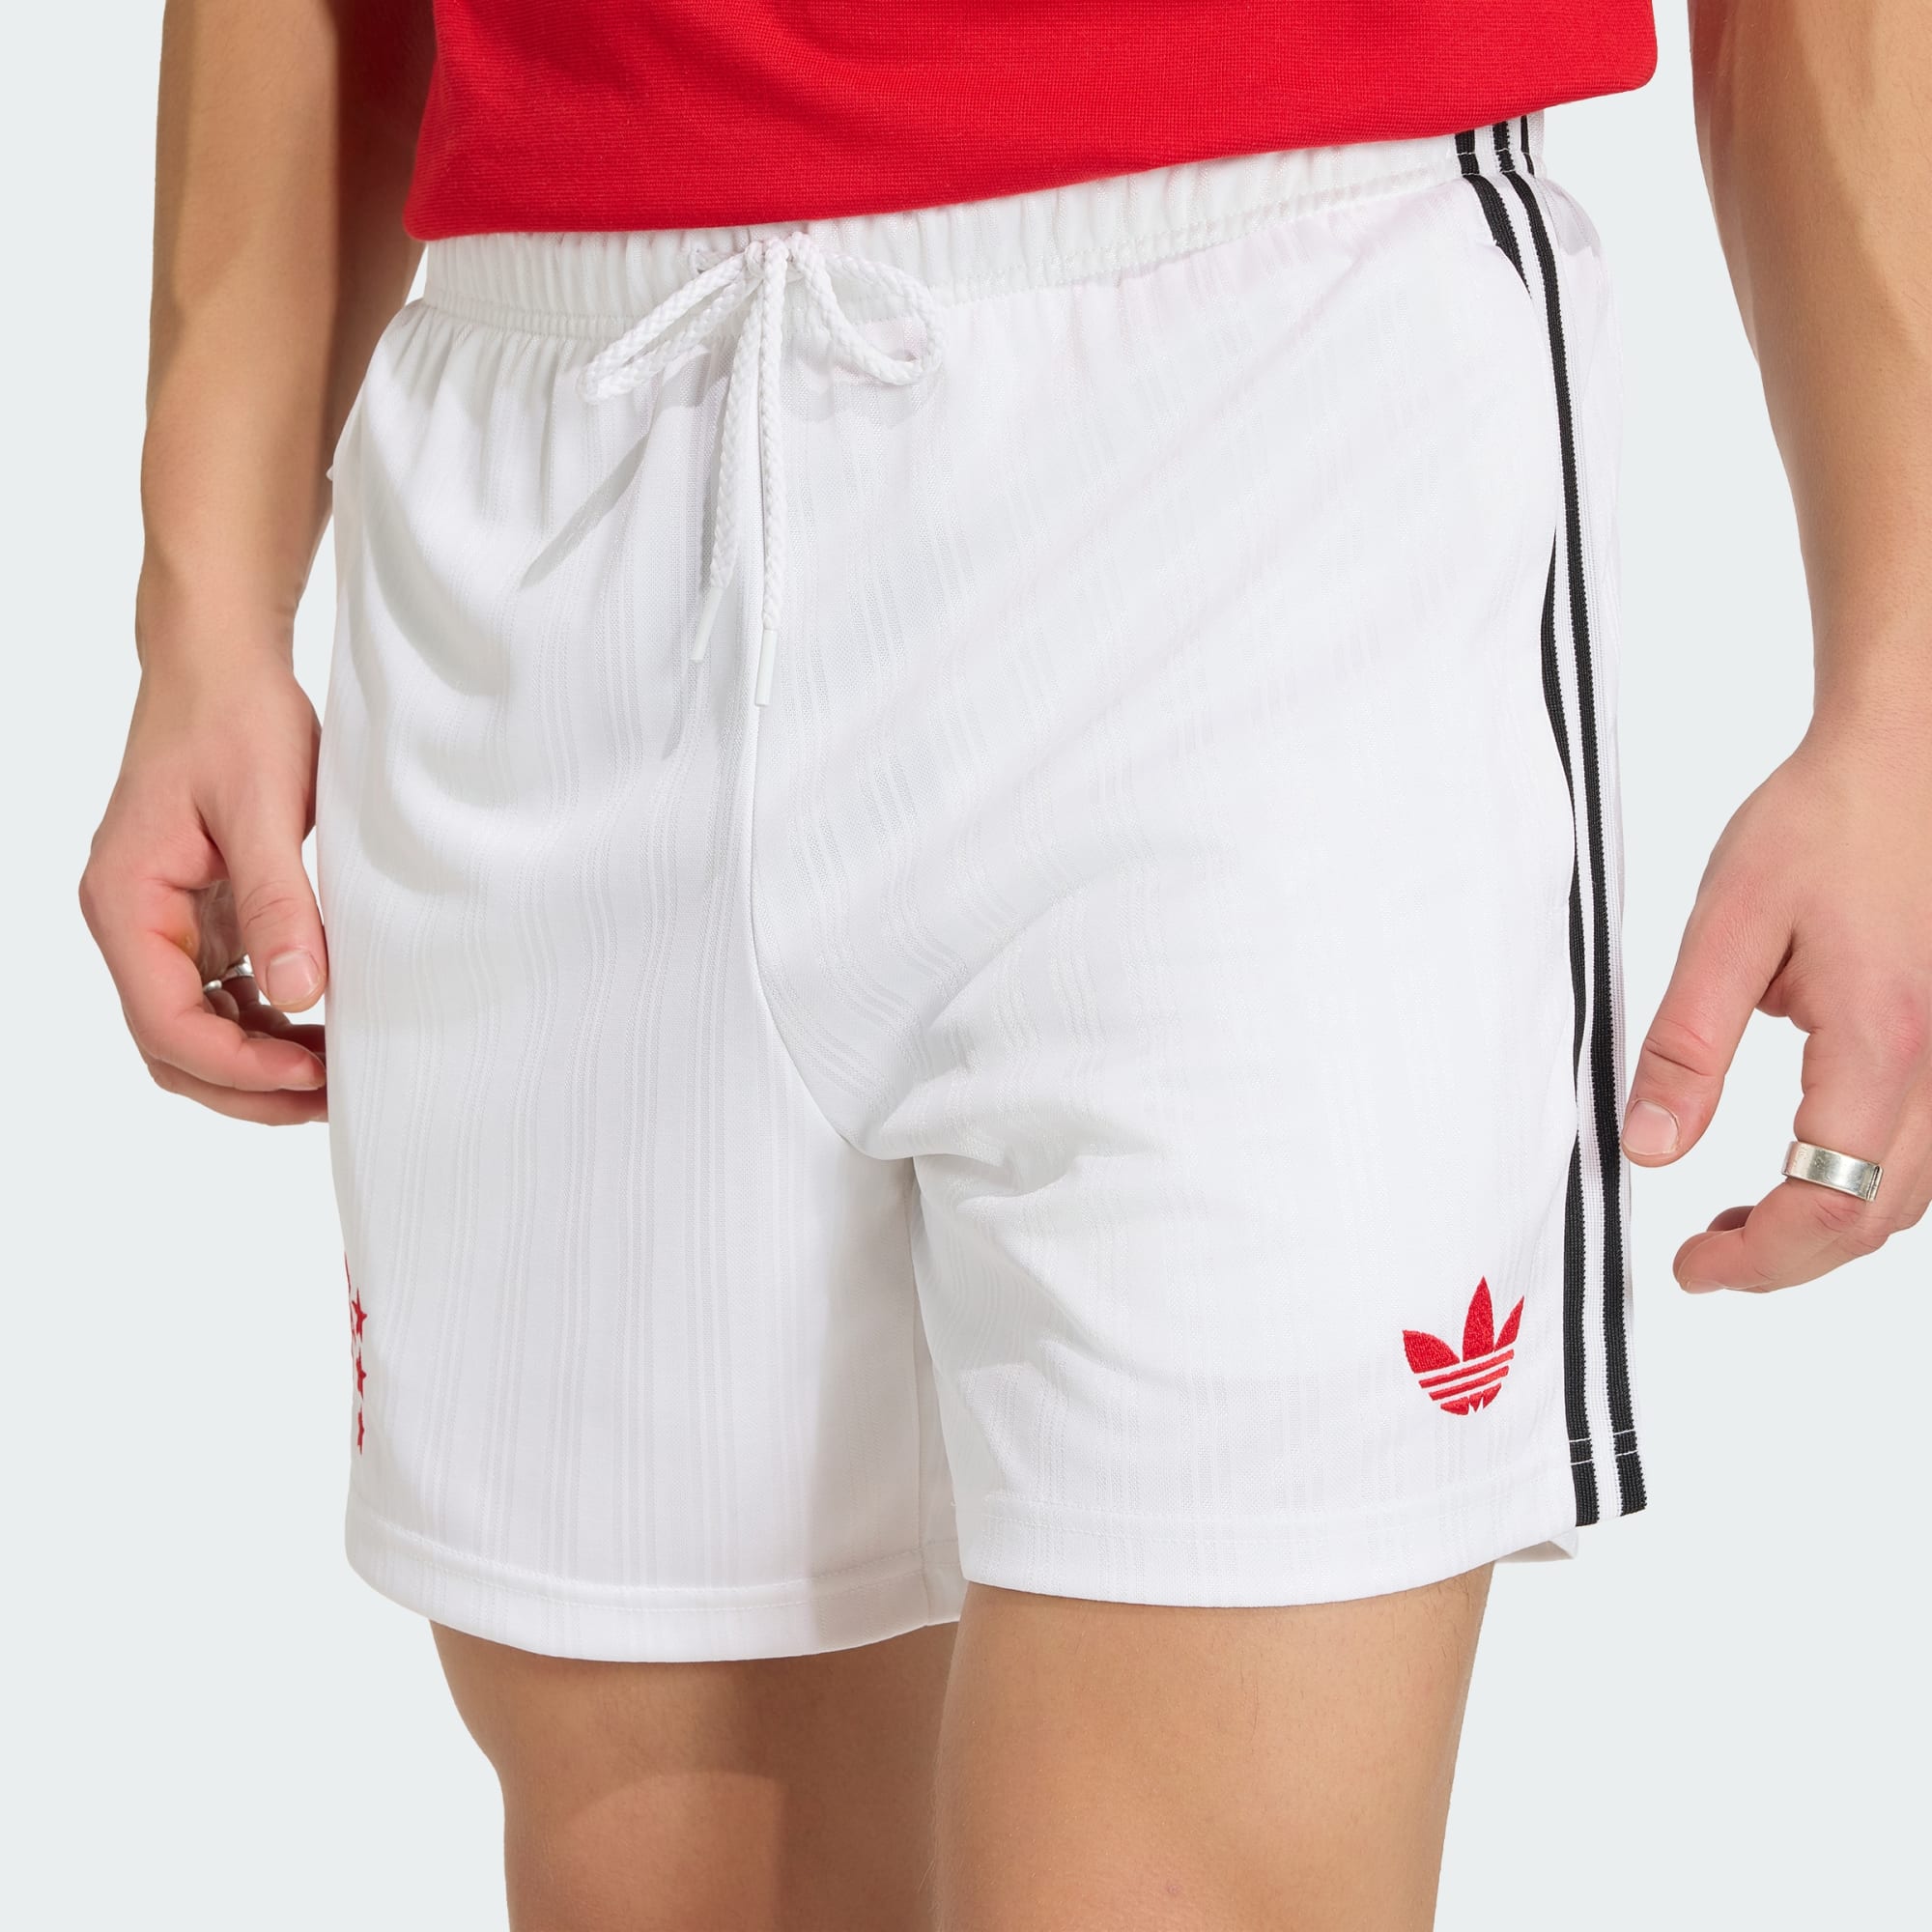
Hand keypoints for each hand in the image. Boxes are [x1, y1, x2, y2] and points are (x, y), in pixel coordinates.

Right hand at [81, 650, 328, 1124]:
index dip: (239, 1066)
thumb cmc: (235, 718)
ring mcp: (162, 923)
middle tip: (331, 1097)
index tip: (312, 1076)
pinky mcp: (196, 915)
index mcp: (126, 902)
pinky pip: (219, 993)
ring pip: (195, 1028)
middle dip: (247, 1085)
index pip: (167, 1023)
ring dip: (258, 1061)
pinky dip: (263, 1023)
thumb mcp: (263, 807)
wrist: (221, 663)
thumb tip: (301, 992)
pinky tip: (317, 1026)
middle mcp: (131, 921)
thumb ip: (278, 902)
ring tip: (334, 1071)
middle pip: (173, 1045)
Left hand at [1621, 710, 1931, 1290]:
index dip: (1760, 1259)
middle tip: (1700, 1258)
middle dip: (1787, 1258)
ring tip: (1737, 1224)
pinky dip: (1864, 1182)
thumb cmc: (1825, 822)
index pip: (1833, 1202)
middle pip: (1878, 1216)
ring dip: (1828, 1224)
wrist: (1910, 754)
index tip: (1688, 1267)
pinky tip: (1802, 1163)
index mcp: (1882, 1041)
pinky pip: (1926, 1149)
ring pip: (1911, 1193)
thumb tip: (1652, 1147)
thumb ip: (1687, 1044)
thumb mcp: (1728, 925)